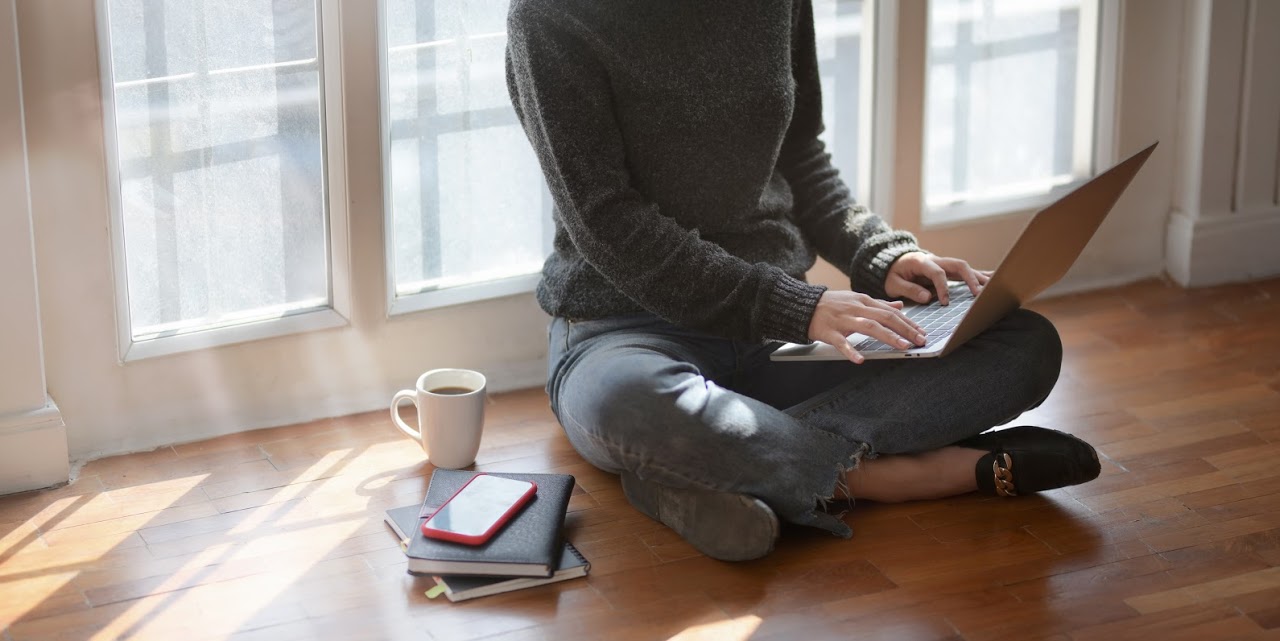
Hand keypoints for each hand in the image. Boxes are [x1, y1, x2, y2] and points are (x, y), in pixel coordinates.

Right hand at [808, 290, 927, 363]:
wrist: (803, 305)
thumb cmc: (832, 304)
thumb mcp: (857, 299)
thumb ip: (879, 304)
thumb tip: (900, 306)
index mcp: (864, 301)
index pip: (891, 311)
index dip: (908, 322)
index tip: (922, 333)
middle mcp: (856, 308)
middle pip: (885, 317)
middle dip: (905, 329)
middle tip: (920, 341)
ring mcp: (843, 320)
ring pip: (869, 326)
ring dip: (888, 336)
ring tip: (902, 346)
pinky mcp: (829, 332)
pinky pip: (841, 343)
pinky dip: (851, 351)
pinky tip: (860, 360)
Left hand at [884, 252, 990, 305]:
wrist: (893, 262)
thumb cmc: (893, 274)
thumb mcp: (893, 283)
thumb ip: (908, 289)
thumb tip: (927, 297)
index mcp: (921, 262)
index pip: (937, 272)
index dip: (942, 287)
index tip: (944, 302)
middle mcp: (936, 260)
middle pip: (958, 265)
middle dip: (970, 278)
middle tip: (978, 294)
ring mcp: (944, 264)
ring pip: (965, 267)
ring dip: (979, 277)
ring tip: (994, 286)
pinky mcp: (948, 270)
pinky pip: (965, 271)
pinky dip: (978, 275)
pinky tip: (993, 279)